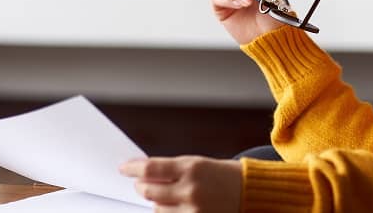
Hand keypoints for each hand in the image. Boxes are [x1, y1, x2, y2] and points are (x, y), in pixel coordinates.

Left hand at [119, 156, 241, 212]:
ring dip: (156, 202)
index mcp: (191, 168)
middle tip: (139, 183)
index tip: (124, 168)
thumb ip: (171, 169)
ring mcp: (193, 209)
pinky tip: (173, 206)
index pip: (151, 168)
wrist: (249, 192)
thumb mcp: (197, 164)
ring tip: (168, 195)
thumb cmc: (220, 175)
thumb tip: (142, 174)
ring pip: (156, 208)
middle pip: (148, 191)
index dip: (132, 169)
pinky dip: (167, 212)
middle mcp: (191, 189)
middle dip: (140, 187)